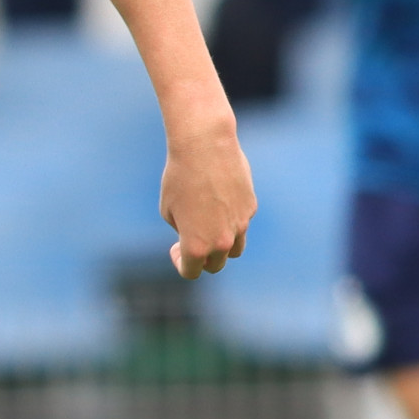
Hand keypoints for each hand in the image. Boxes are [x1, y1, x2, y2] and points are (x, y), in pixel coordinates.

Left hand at [160, 116, 254, 278]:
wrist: (204, 147)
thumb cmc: (178, 177)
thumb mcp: (168, 210)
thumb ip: (183, 231)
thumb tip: (196, 235)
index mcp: (197, 246)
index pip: (191, 272)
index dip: (180, 264)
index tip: (175, 248)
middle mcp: (222, 241)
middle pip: (215, 265)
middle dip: (202, 259)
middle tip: (190, 241)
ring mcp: (240, 225)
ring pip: (235, 249)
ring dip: (222, 247)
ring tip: (208, 229)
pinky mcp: (250, 207)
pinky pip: (241, 222)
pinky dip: (230, 219)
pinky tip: (218, 200)